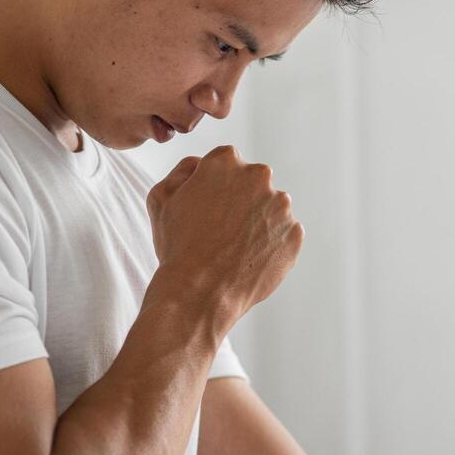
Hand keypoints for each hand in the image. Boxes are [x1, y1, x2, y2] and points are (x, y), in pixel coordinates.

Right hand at [145, 145, 302, 322]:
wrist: (200, 292)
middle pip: (253, 183)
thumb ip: (183, 171)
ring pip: (271, 209)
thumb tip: (201, 165)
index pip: (227, 163)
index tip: (210, 207)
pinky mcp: (294, 235)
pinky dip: (271, 246)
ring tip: (234, 249)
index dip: (216, 186)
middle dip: (242, 200)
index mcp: (225, 161)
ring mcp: (281, 207)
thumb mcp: (160, 198)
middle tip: (222, 230)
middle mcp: (258, 177)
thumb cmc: (177, 246)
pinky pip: (284, 236)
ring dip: (259, 222)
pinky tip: (249, 260)